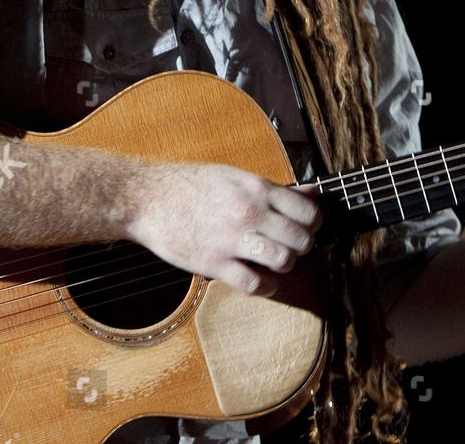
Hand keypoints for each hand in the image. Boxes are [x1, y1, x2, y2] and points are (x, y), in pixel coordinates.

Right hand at [125, 162, 322, 296]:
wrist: (149, 198)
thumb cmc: (192, 185)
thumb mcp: (236, 176)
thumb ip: (276, 189)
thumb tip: (313, 194)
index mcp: (257, 188)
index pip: (308, 212)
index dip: (314, 223)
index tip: (308, 227)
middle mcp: (249, 212)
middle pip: (301, 240)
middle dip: (303, 247)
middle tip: (294, 246)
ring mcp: (232, 239)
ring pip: (283, 261)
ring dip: (286, 265)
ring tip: (277, 262)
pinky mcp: (214, 263)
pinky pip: (254, 284)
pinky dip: (266, 287)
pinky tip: (265, 282)